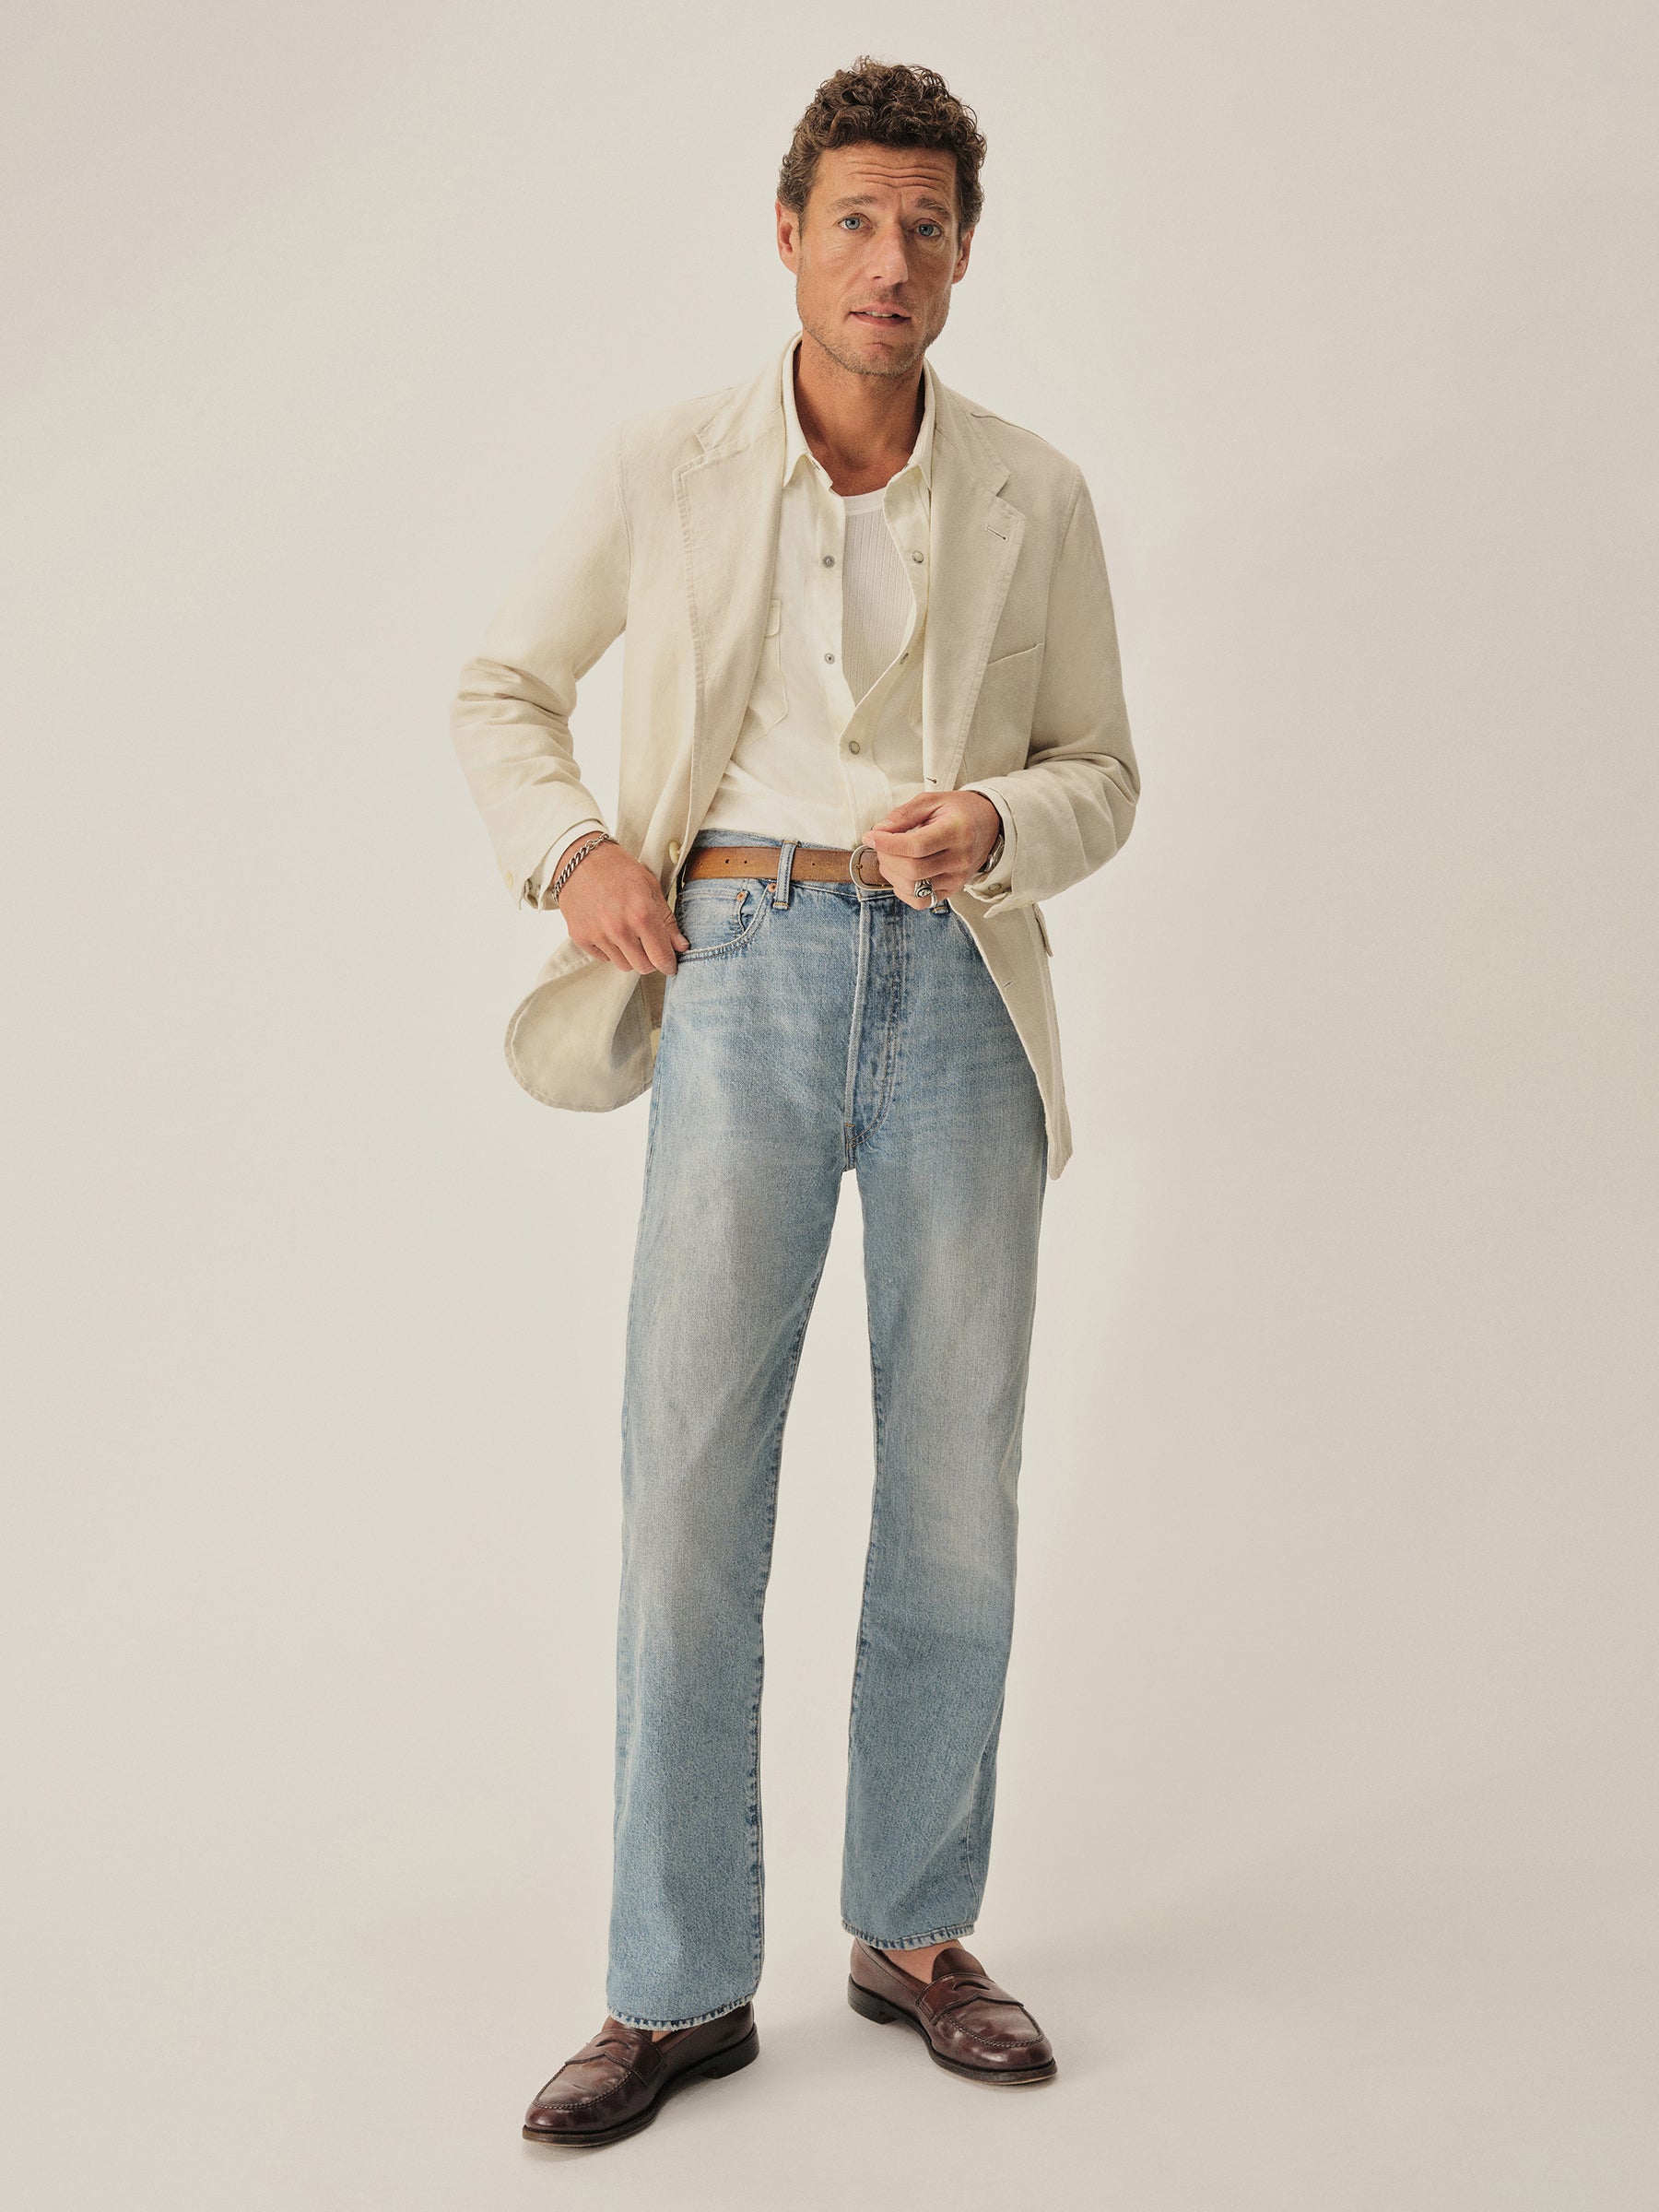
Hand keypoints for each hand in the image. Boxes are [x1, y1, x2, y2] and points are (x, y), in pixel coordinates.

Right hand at [556, 841, 689, 974]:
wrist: (579, 859)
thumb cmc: (618, 869)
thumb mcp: (650, 887)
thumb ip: (667, 920)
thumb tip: (681, 946)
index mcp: (641, 914)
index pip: (661, 957)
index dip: (669, 964)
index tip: (670, 965)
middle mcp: (619, 929)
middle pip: (643, 967)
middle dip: (650, 960)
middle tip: (649, 945)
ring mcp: (597, 935)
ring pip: (623, 965)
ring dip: (630, 955)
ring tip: (627, 932)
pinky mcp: (580, 937)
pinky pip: (603, 958)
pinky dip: (610, 949)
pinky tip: (609, 929)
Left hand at [864, 790, 1001, 910]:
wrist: (989, 824)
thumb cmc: (959, 811)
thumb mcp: (932, 800)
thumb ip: (903, 814)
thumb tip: (879, 831)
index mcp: (957, 831)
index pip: (917, 846)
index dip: (888, 844)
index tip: (870, 836)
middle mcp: (959, 858)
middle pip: (912, 869)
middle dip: (886, 857)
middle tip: (881, 843)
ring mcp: (957, 878)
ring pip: (914, 888)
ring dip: (891, 874)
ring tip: (890, 856)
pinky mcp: (952, 890)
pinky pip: (921, 901)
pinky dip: (903, 890)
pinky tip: (901, 873)